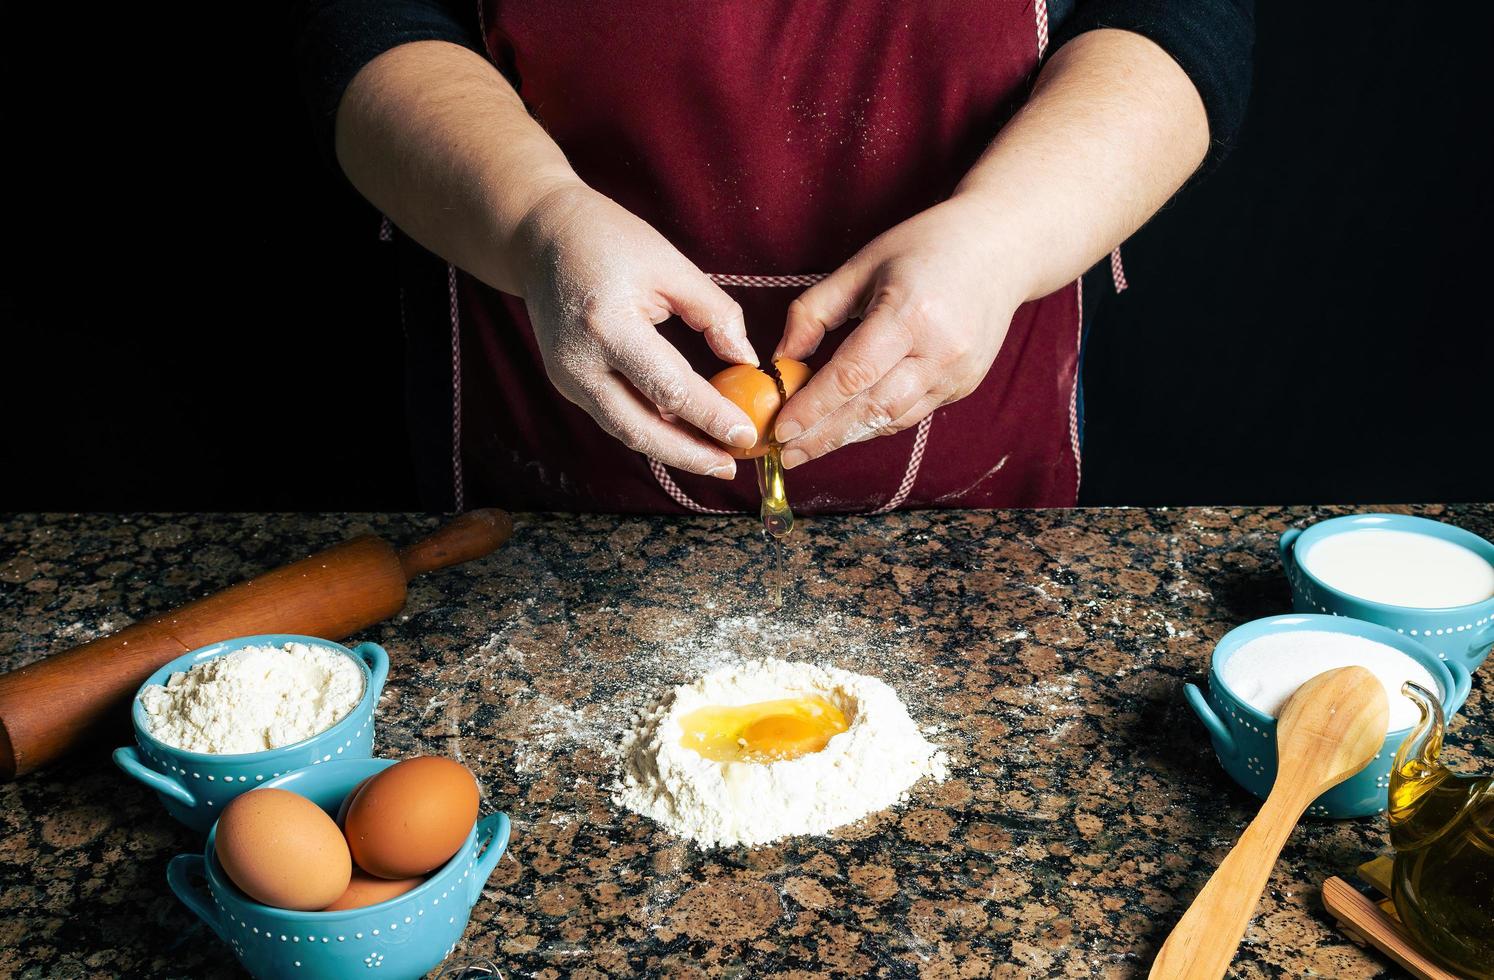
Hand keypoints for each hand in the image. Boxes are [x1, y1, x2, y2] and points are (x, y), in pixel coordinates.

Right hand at [514, 183, 759, 476]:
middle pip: (639, 428)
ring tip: (715, 457)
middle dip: (689, 454)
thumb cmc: (609, 240)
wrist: (541, 237)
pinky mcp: (567, 384)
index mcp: (607, 325)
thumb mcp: (671, 266)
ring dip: (671, 449)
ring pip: (625, 430)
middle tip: (731, 467)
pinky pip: (614, 416)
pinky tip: (684, 434)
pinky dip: (650, 429)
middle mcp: (579, 361)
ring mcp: (567, 378)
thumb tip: (746, 361)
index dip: (710, 416)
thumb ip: (714, 313)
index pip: (668, 386)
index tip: (746, 433)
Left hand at [772, 195, 1033, 467]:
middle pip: (872, 409)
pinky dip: (875, 422)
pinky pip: (912, 413)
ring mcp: (958, 374)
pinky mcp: (965, 386)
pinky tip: (846, 427)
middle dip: (824, 436)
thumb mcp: (862, 265)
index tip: (780, 428)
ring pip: (892, 419)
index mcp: (910, 314)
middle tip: (786, 455)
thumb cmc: (926, 246)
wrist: (1003, 248)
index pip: (852, 375)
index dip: (813, 407)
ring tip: (807, 447)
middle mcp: (940, 351)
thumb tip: (780, 359)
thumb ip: (814, 311)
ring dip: (847, 437)